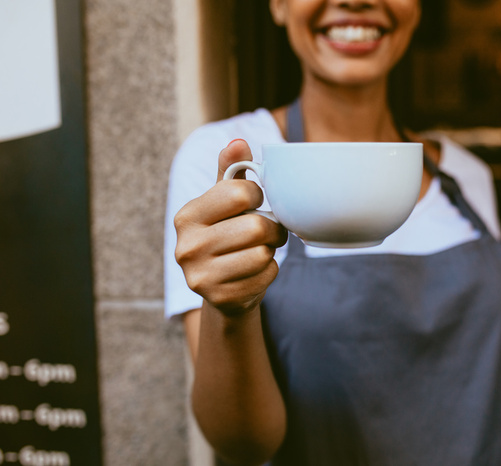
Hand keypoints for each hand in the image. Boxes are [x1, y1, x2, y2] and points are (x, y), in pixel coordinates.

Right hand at [174, 139, 287, 315]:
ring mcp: (200, 277)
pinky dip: (269, 272)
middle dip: (271, 228)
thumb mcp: (225, 202)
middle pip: (255, 227)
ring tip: (260, 249)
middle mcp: (186, 247)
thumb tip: (237, 142)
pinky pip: (266, 276)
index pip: (239, 193)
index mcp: (187, 216)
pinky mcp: (220, 298)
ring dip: (271, 250)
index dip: (257, 196)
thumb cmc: (228, 235)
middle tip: (267, 231)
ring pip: (262, 254)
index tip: (254, 203)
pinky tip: (255, 271)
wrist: (224, 289)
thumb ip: (231, 171)